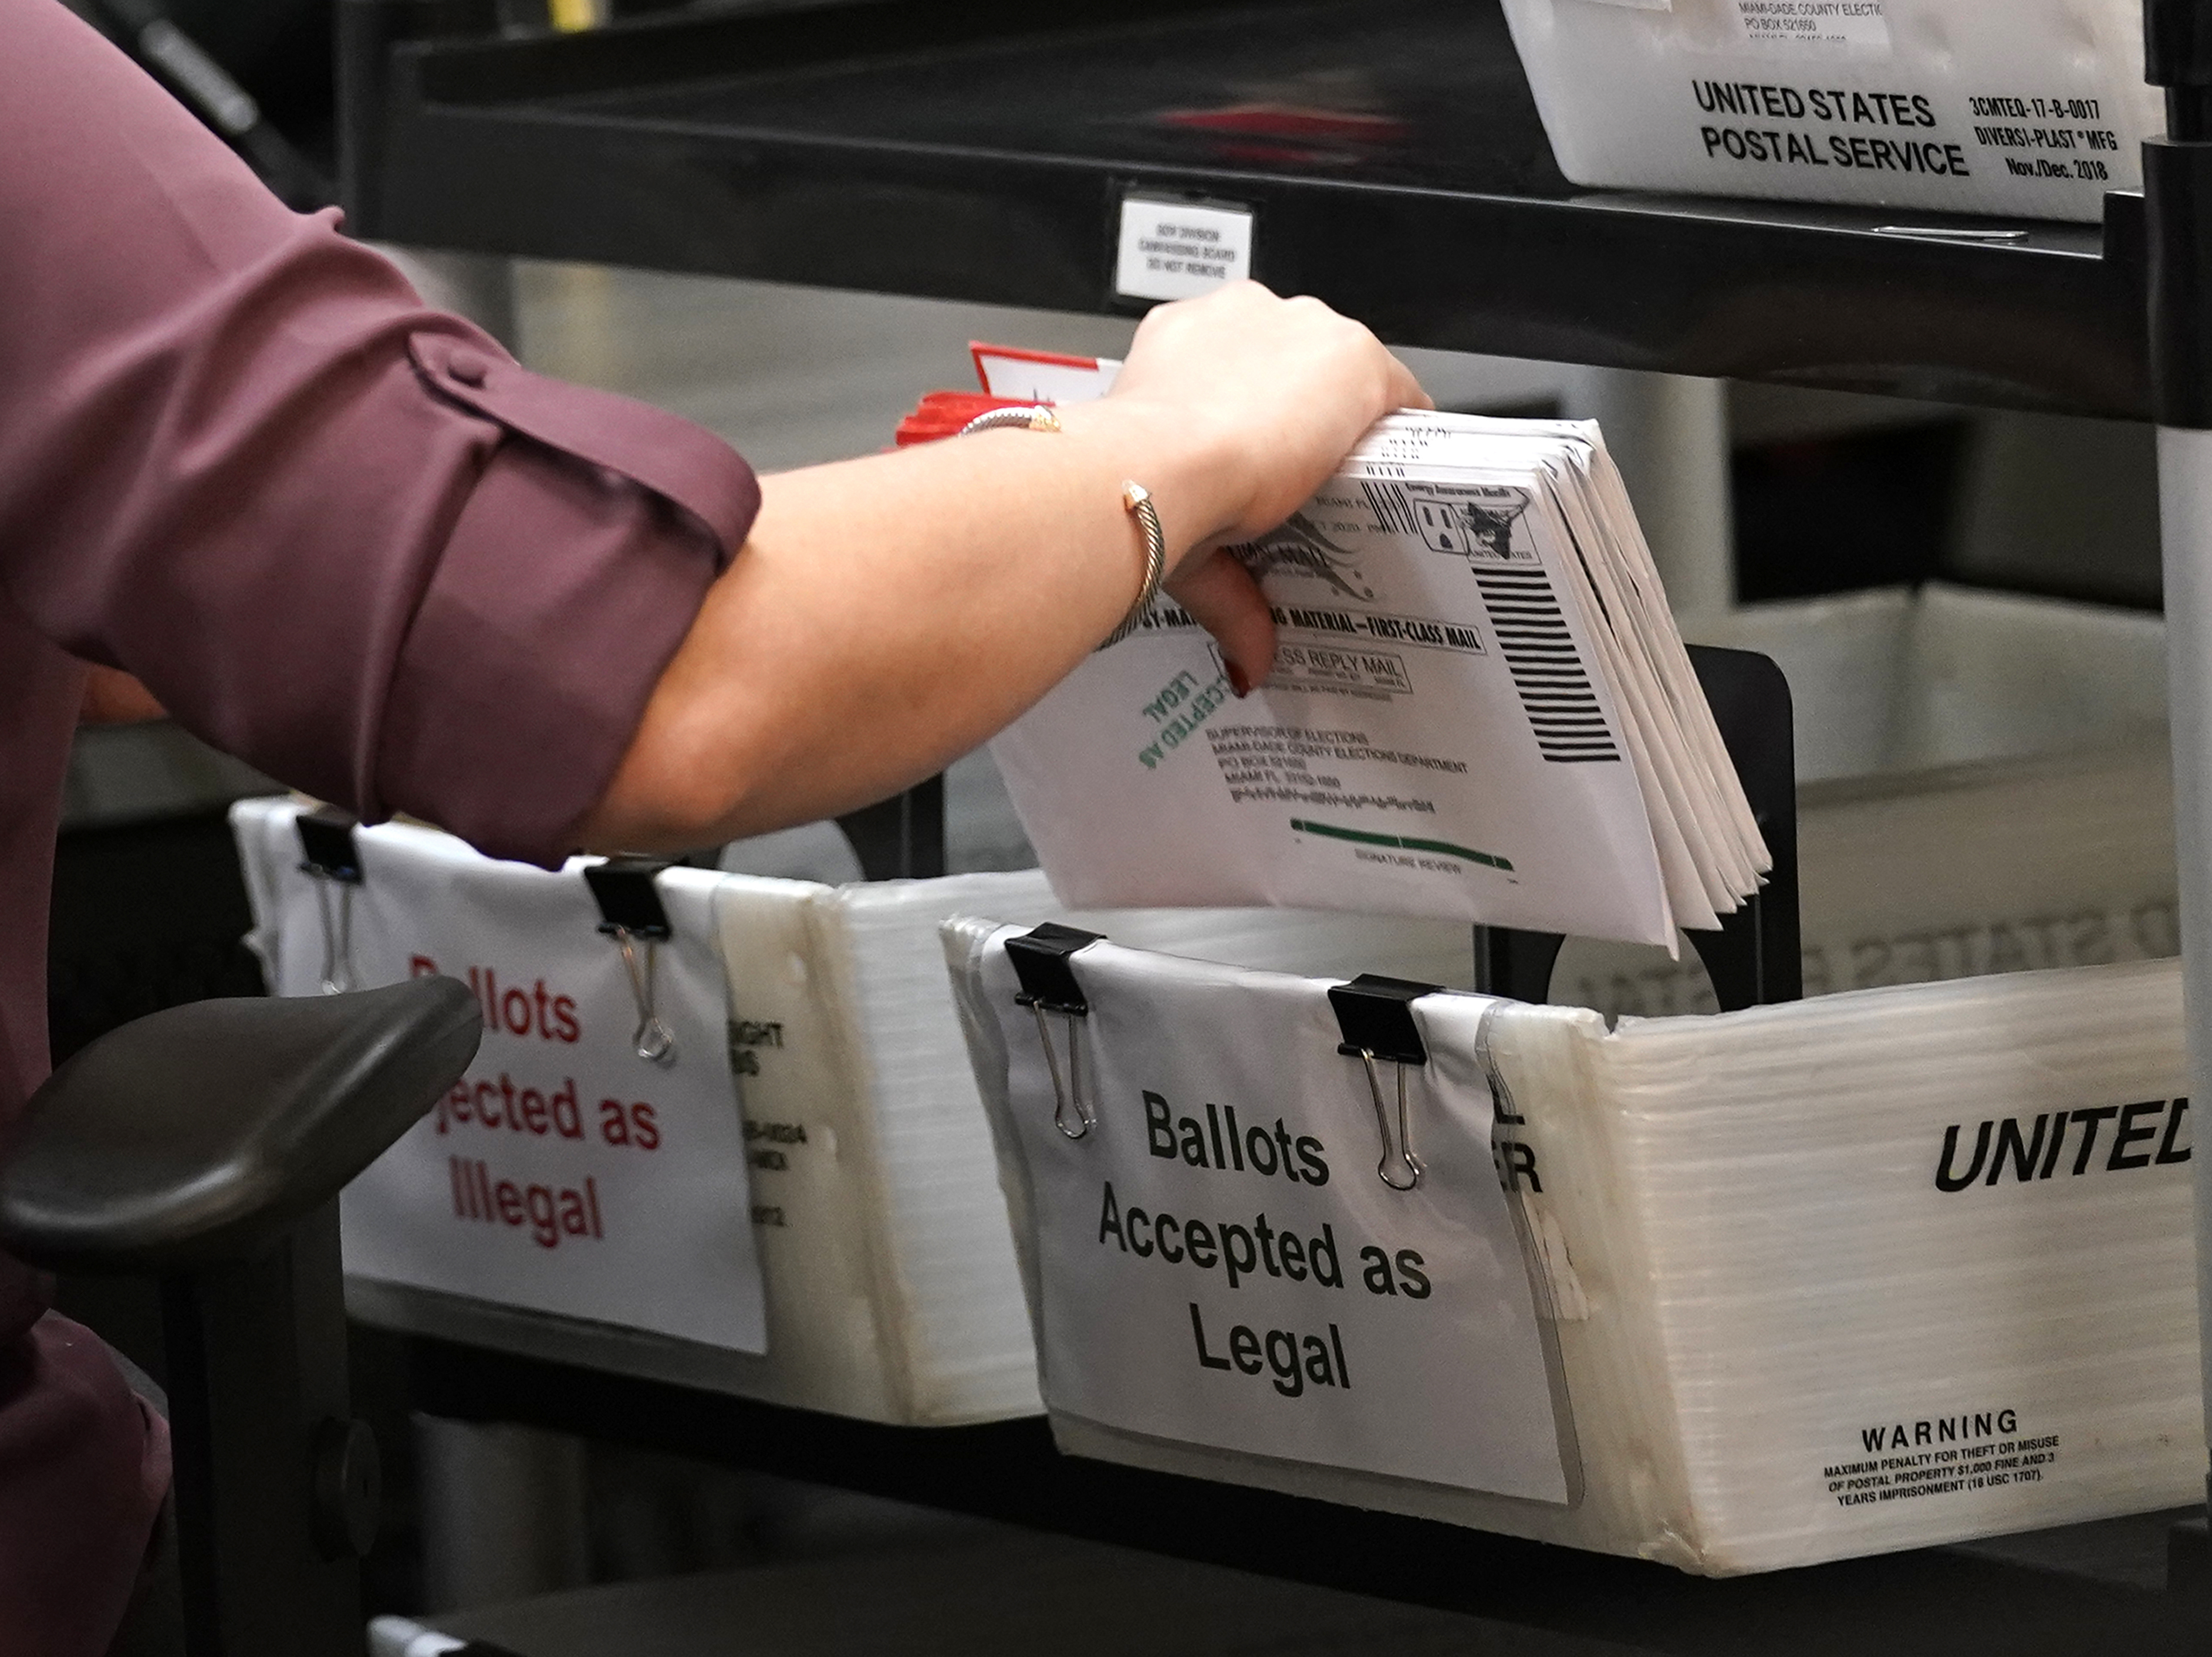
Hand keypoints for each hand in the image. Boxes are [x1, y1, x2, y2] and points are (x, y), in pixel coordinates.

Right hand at [1100, 282, 1428, 692]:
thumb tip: (1245, 665)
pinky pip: (1398, 389)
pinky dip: (1402, 429)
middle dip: (1305, 416)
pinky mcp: (1353, 358)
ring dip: (1352, 420)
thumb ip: (1224, 591)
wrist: (1159, 467)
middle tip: (1304, 481)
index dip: (1258, 416)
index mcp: (1178, 342)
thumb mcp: (1177, 535)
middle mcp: (1238, 316)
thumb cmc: (1138, 487)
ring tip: (1352, 483)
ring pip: (1347, 371)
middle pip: (1297, 364)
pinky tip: (1398, 471)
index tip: (1266, 461)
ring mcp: (1301, 329)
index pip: (1239, 367)